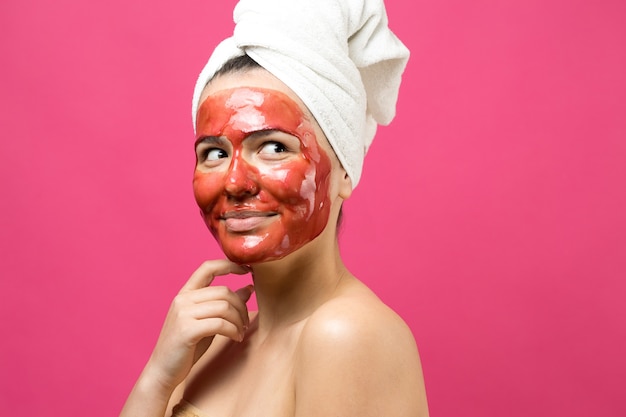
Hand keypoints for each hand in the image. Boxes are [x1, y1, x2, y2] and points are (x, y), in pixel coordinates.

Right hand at [145, 259, 252, 391]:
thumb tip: (249, 288)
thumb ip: (224, 304)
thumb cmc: (187, 346)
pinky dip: (233, 330)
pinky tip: (236, 338)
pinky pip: (220, 323)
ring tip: (240, 332)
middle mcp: (182, 299)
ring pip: (224, 307)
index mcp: (186, 293)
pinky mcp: (186, 330)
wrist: (163, 371)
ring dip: (239, 320)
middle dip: (241, 306)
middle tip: (245, 323)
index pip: (208, 267)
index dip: (229, 265)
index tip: (247, 269)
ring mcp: (183, 314)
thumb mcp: (207, 320)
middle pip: (224, 291)